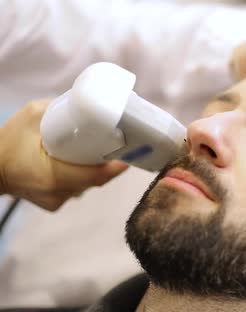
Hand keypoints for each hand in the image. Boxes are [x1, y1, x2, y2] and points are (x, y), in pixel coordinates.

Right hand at [0, 99, 128, 210]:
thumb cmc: (7, 142)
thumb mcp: (32, 116)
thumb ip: (60, 108)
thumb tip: (89, 103)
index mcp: (54, 175)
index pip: (97, 175)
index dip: (117, 165)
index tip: (130, 151)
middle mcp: (58, 193)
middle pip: (96, 179)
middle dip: (109, 162)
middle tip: (119, 144)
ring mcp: (57, 201)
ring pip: (88, 184)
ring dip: (94, 168)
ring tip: (97, 149)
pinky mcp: (55, 203)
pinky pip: (77, 188)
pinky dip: (80, 174)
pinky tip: (77, 161)